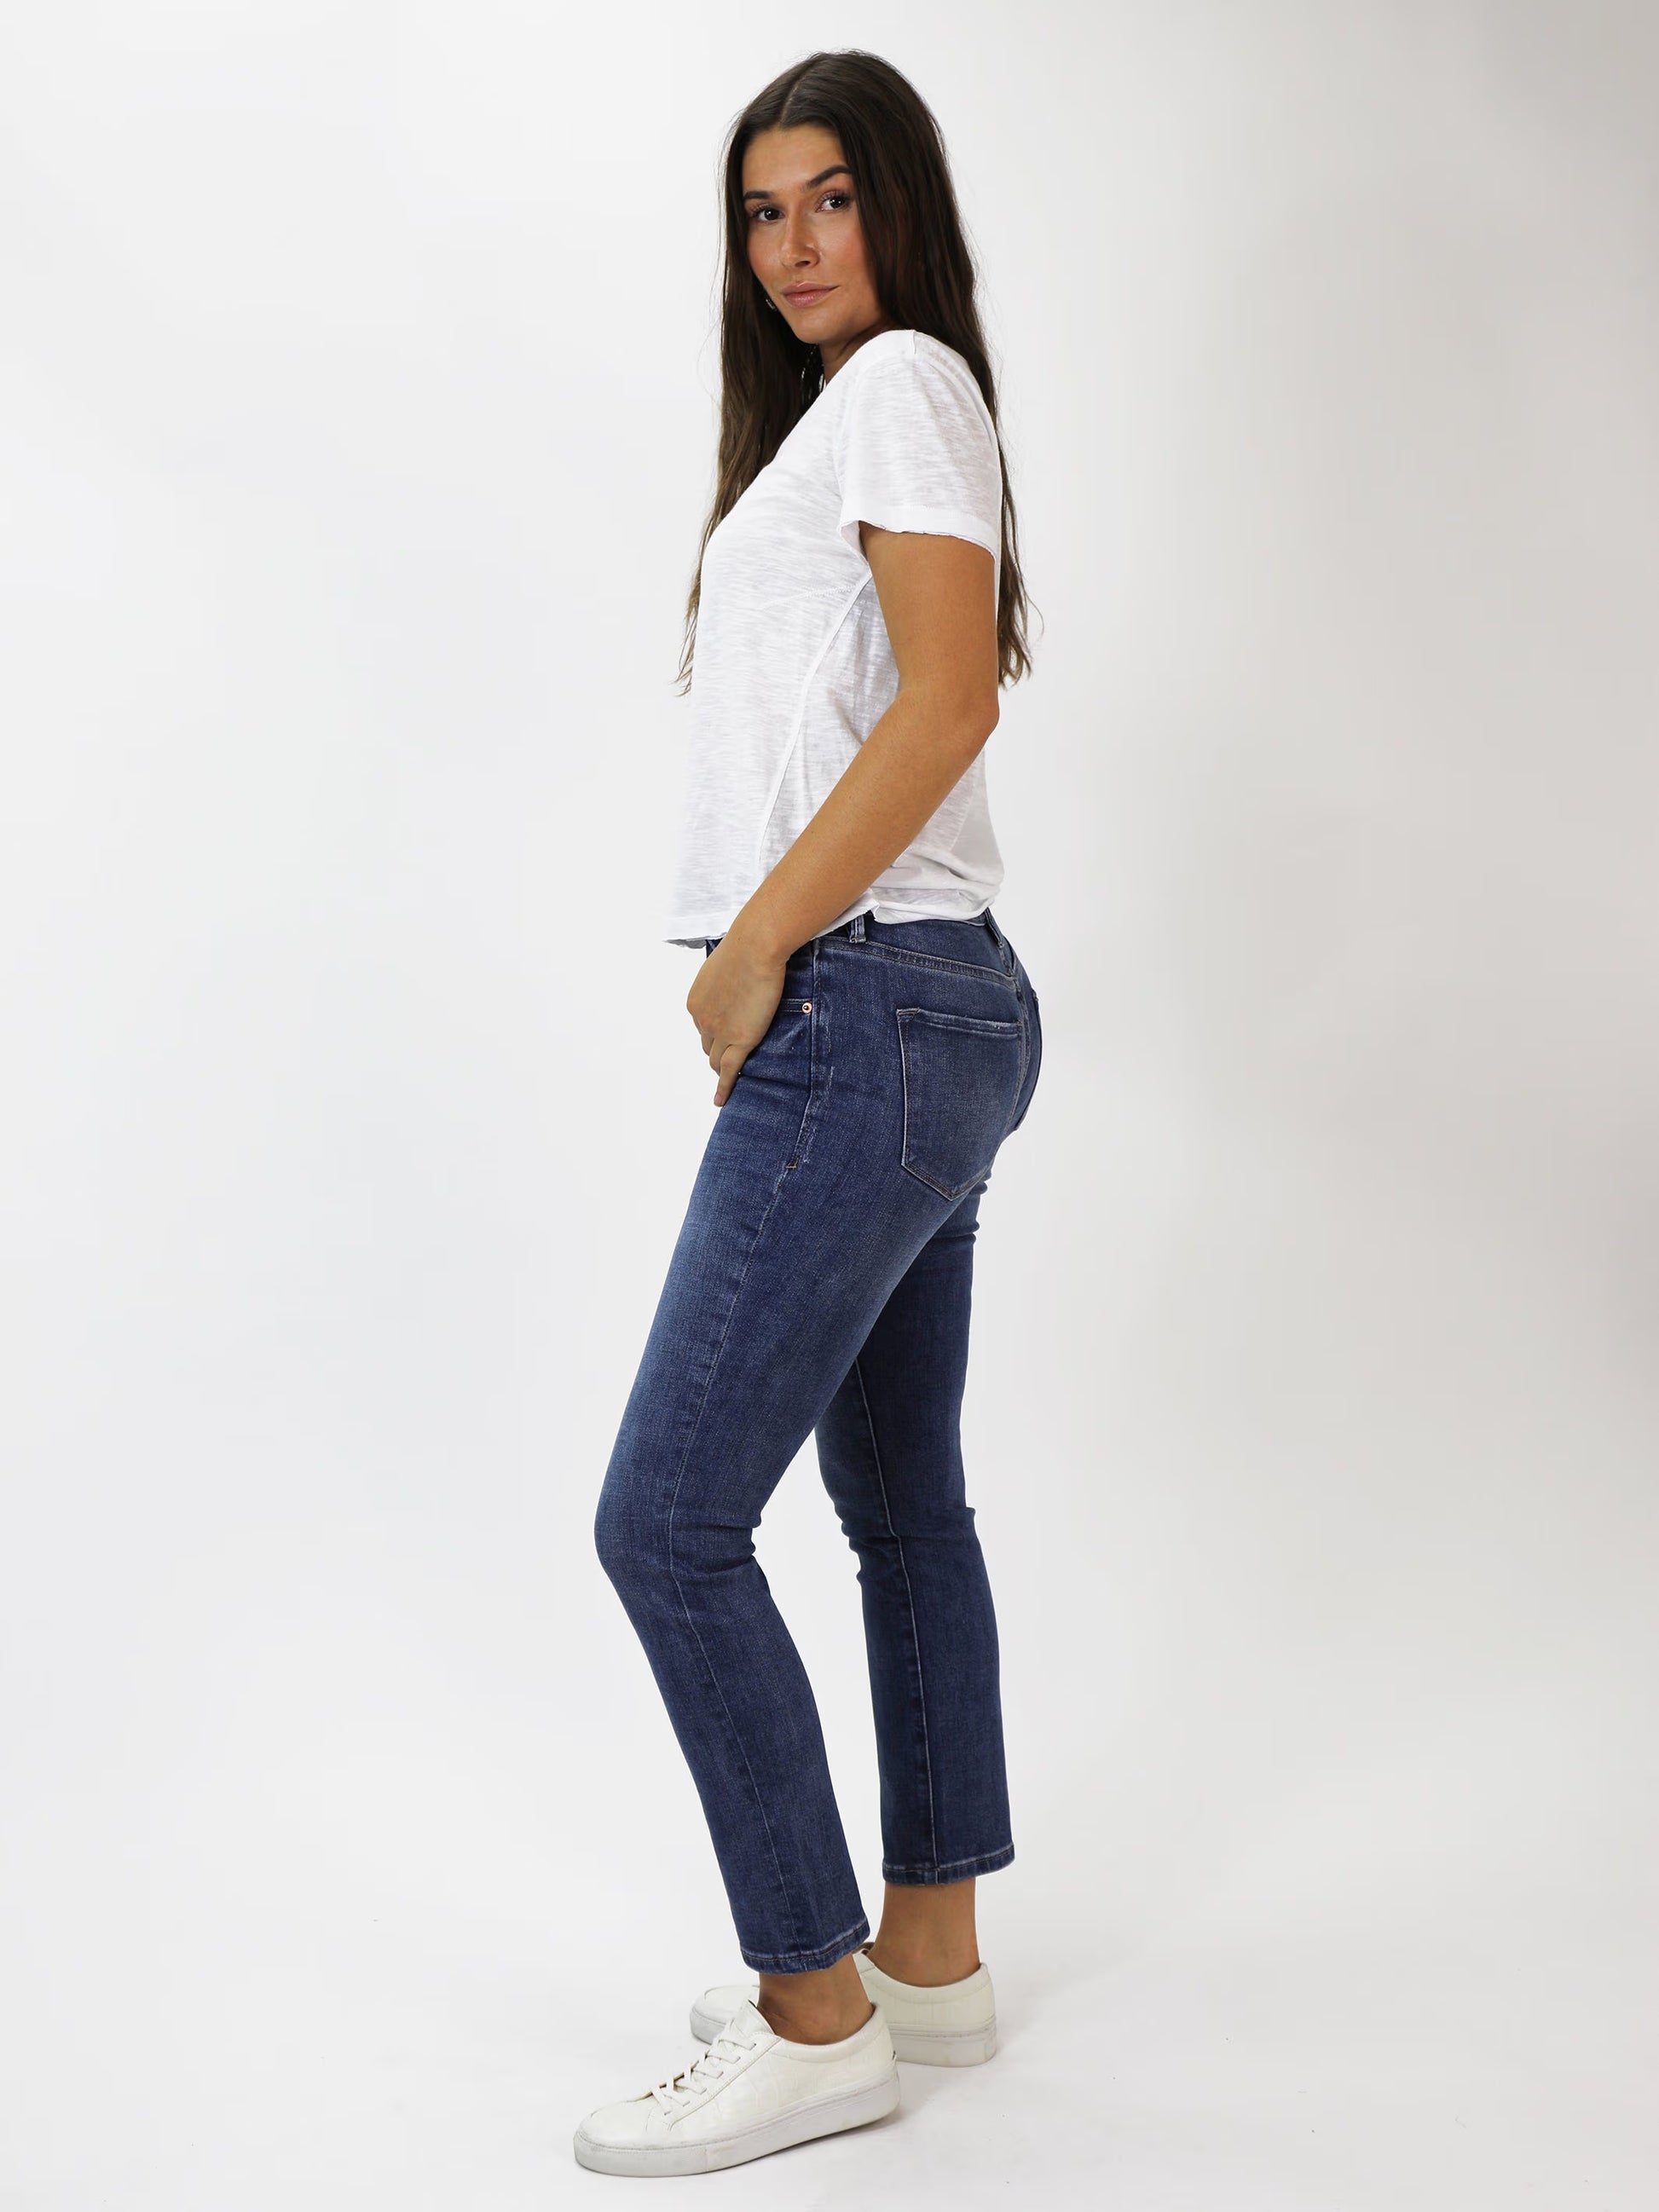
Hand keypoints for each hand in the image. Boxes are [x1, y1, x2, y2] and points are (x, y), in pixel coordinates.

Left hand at [686, 933, 787, 1106]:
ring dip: (722, 1068)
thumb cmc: (745, 948)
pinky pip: (729, 1070)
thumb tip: (737, 980)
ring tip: (729, 1079)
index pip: (703, 1027)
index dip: (714, 1033)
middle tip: (730, 1058)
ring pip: (716, 1060)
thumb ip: (725, 981)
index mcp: (696, 1002)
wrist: (755, 947)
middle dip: (717, 1051)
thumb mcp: (724, 967)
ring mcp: (720, 1032)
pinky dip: (724, 1087)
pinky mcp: (740, 1039)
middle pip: (707, 1045)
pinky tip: (720, 1100)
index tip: (725, 1036)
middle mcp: (702, 1019)